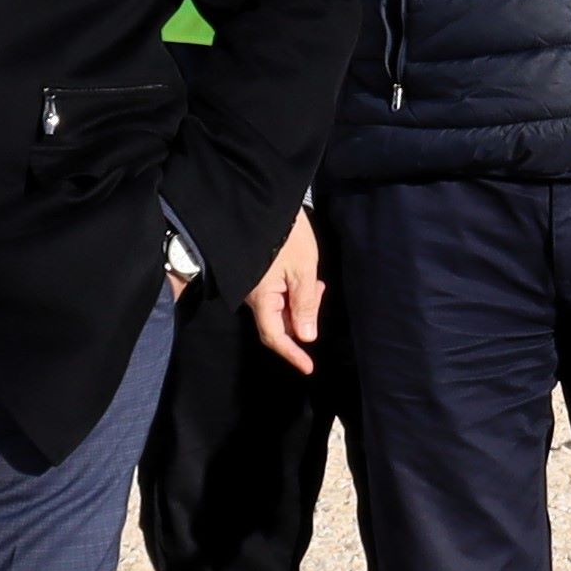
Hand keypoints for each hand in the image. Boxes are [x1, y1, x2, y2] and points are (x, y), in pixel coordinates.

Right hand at [246, 209, 325, 372]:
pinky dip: (292, 292)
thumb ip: (305, 304)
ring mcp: (251, 286)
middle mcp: (251, 296)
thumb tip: (307, 336)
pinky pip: (274, 295)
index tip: (309, 368)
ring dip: (299, 302)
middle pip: (277, 322)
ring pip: (278, 307)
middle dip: (302, 318)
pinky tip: (304, 278)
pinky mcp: (254, 276)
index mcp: (261, 298)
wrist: (260, 202)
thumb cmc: (284, 235)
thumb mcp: (303, 269)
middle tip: (319, 291)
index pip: (275, 336)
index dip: (292, 354)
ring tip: (315, 281)